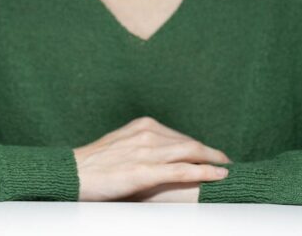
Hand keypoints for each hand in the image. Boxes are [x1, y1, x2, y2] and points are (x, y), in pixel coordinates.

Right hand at [72, 116, 231, 201]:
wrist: (72, 173)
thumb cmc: (94, 164)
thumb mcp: (121, 146)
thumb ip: (141, 146)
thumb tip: (158, 155)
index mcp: (143, 125)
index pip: (180, 136)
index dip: (199, 147)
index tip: (211, 155)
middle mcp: (148, 133)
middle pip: (190, 143)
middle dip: (212, 153)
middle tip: (227, 162)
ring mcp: (147, 152)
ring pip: (191, 153)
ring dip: (214, 161)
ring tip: (229, 169)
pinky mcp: (144, 171)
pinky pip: (182, 170)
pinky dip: (204, 172)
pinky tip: (220, 175)